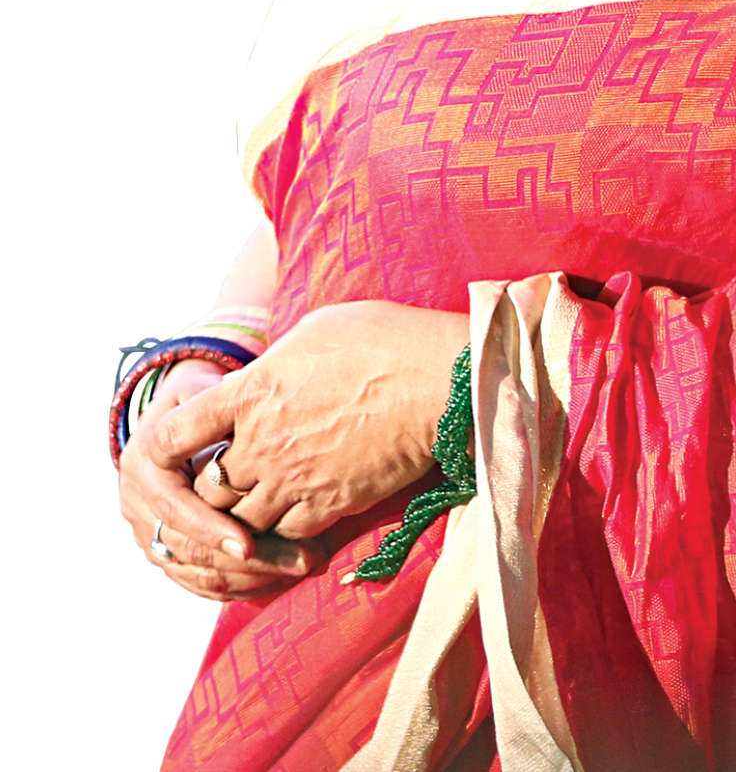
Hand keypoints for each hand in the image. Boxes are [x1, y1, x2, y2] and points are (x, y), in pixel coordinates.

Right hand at [120, 363, 321, 599]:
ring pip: (197, 571)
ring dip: (250, 577)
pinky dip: (238, 585)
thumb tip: (243, 408)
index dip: (210, 526)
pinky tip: (280, 578)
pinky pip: (199, 582)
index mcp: (144, 462)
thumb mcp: (201, 388)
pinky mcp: (163, 552)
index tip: (249, 544)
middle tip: (301, 559)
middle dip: (246, 560)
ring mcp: (148, 532)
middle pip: (189, 548)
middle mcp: (138, 502)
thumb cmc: (199, 397)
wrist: (175, 418)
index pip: (174, 507)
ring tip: (302, 566)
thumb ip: (215, 400)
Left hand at [155, 302, 470, 539]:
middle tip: (231, 472)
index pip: (177, 432)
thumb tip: (264, 374)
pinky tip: (298, 511)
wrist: (439, 382)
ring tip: (265, 495)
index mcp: (252, 392)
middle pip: (207, 487)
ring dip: (244, 513)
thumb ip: (275, 362)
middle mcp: (262, 443)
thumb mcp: (315, 329)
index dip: (168, 445)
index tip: (179, 446)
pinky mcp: (328, 507)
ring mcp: (293, 480)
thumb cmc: (384, 339)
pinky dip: (282, 531)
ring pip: (240, 520)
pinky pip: (283, 535)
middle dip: (212, 483)